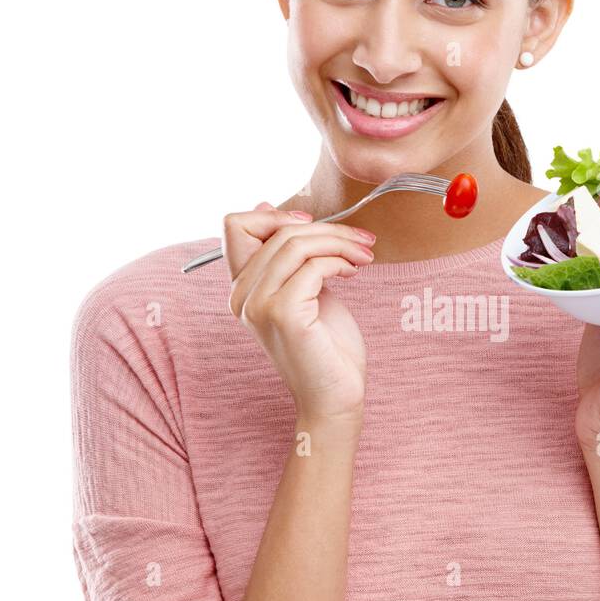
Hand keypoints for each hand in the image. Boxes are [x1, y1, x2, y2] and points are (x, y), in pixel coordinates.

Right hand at [223, 201, 374, 423]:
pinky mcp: (282, 314)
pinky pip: (313, 266)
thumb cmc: (325, 346)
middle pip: (279, 231)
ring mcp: (258, 305)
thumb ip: (286, 255)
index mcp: (242, 288)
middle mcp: (241, 296)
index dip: (276, 216)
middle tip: (362, 242)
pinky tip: (354, 273)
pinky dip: (339, 262)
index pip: (236, 225)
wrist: (335, 397)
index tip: (314, 227)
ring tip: (364, 256)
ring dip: (339, 242)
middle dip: (328, 229)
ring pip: (296, 244)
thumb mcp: (304, 288)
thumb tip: (264, 204)